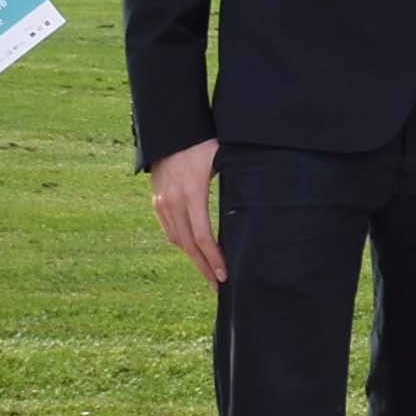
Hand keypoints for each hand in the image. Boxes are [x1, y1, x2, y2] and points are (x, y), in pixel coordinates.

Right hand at [148, 140, 225, 285]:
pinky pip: (169, 229)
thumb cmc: (202, 143)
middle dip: (205, 268)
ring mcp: (162, 202)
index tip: (225, 276)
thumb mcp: (223, 160)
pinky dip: (181, 243)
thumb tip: (258, 203)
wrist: (170, 129)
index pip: (204, 237)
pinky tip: (193, 251)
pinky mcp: (157, 200)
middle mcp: (174, 202)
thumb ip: (236, 182)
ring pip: (177, 240)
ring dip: (193, 258)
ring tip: (208, 271)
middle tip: (219, 286)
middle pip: (189, 245)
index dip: (215, 259)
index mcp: (193, 194)